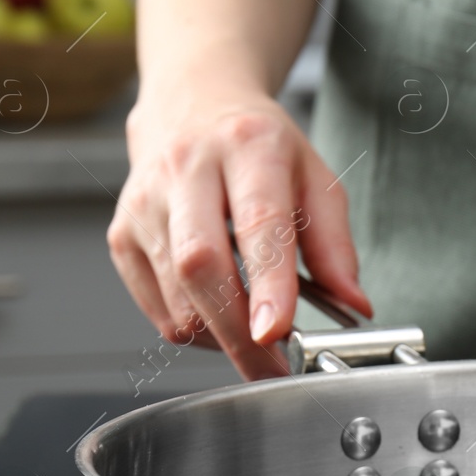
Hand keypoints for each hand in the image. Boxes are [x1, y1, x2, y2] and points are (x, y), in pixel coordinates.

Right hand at [107, 79, 372, 379]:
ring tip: (252, 331)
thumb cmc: (257, 148)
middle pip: (201, 266)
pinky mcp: (120, 236)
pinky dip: (193, 329)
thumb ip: (336, 246)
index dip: (266, 283)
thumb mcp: (315, 178)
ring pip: (176, 298)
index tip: (276, 331)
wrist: (191, 107)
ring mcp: (145, 204)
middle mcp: (188, 169)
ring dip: (220, 336)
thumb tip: (355, 305)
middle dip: (239, 332)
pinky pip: (156, 310)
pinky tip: (218, 312)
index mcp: (249, 148)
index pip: (257, 222)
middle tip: (274, 368)